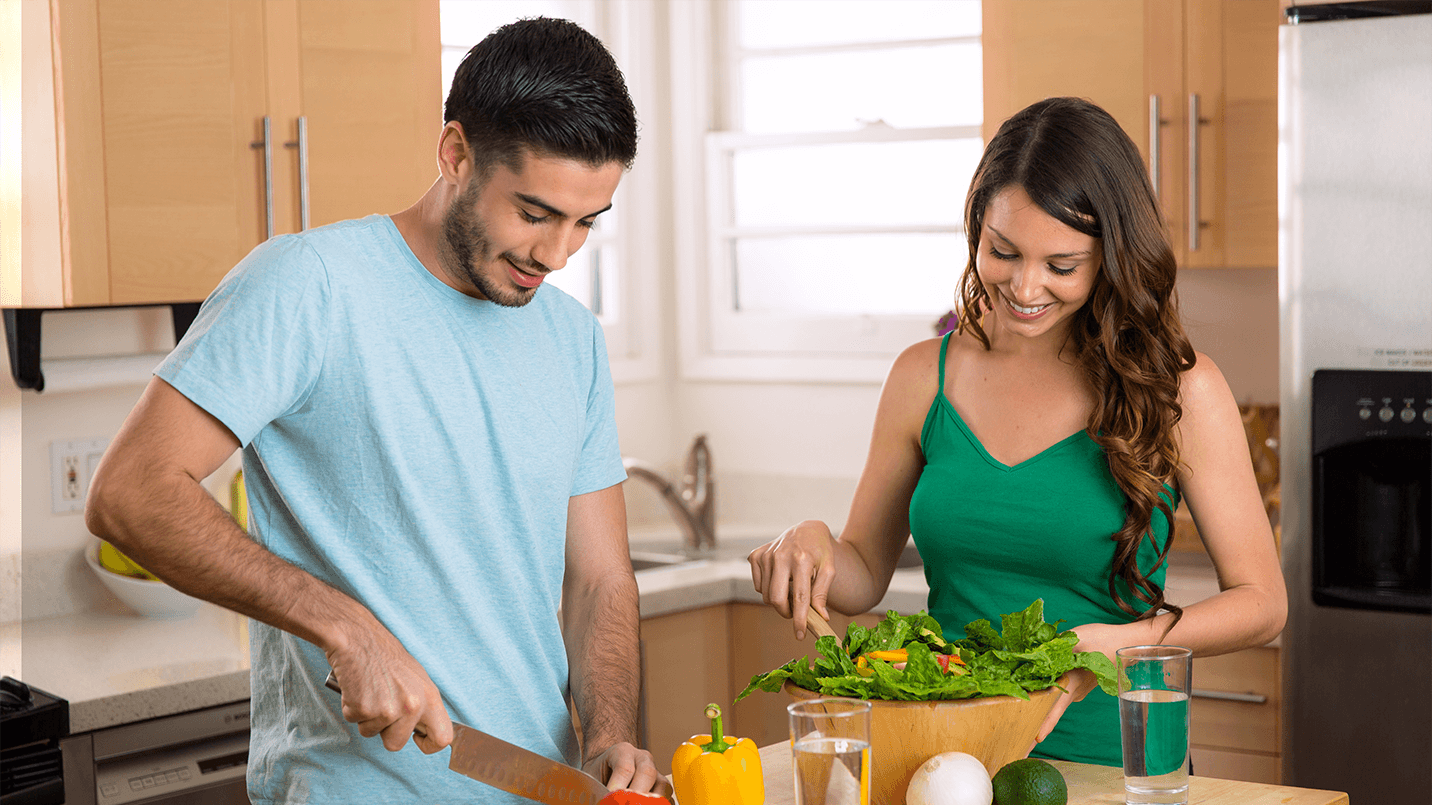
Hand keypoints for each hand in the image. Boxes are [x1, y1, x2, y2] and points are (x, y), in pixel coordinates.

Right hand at [325, 627, 451, 754]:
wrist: (358, 639)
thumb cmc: (385, 656)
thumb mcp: (416, 678)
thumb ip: (422, 704)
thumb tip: (426, 728)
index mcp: (430, 696)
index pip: (443, 738)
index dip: (429, 744)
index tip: (417, 739)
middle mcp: (412, 705)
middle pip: (396, 744)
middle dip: (385, 732)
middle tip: (382, 707)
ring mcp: (388, 709)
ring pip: (372, 733)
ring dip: (367, 718)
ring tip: (370, 692)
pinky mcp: (364, 709)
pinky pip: (354, 721)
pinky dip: (351, 708)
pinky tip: (357, 688)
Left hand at [584, 742, 673, 796]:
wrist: (608, 767)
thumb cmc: (599, 773)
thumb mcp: (591, 776)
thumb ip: (595, 789)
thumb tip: (599, 800)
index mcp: (623, 751)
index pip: (624, 768)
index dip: (618, 786)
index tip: (610, 797)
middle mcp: (643, 758)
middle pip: (647, 772)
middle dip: (638, 793)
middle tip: (627, 803)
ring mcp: (656, 771)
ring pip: (662, 785)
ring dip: (652, 800)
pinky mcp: (663, 786)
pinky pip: (668, 796)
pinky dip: (661, 804)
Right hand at [748, 520, 838, 639]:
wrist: (807, 530)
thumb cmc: (820, 551)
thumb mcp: (828, 569)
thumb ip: (823, 593)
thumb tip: (821, 617)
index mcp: (802, 559)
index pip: (800, 597)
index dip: (799, 619)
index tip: (800, 635)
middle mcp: (781, 556)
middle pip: (776, 599)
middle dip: (786, 612)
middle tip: (795, 612)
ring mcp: (766, 555)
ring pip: (766, 595)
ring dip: (779, 600)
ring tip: (791, 589)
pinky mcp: (756, 555)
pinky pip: (758, 586)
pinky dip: (768, 589)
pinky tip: (780, 578)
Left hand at [1032, 622, 1125, 750]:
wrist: (1130, 644)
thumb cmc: (1106, 640)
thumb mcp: (1079, 638)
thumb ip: (1057, 647)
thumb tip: (1035, 652)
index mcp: (1074, 683)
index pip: (1056, 707)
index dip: (1046, 723)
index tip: (1035, 740)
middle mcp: (1074, 691)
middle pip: (1051, 711)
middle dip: (1036, 727)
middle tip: (1021, 749)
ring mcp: (1076, 689)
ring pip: (1054, 702)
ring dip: (1040, 712)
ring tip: (1021, 730)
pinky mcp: (1077, 683)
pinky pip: (1059, 692)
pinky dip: (1046, 696)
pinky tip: (1032, 697)